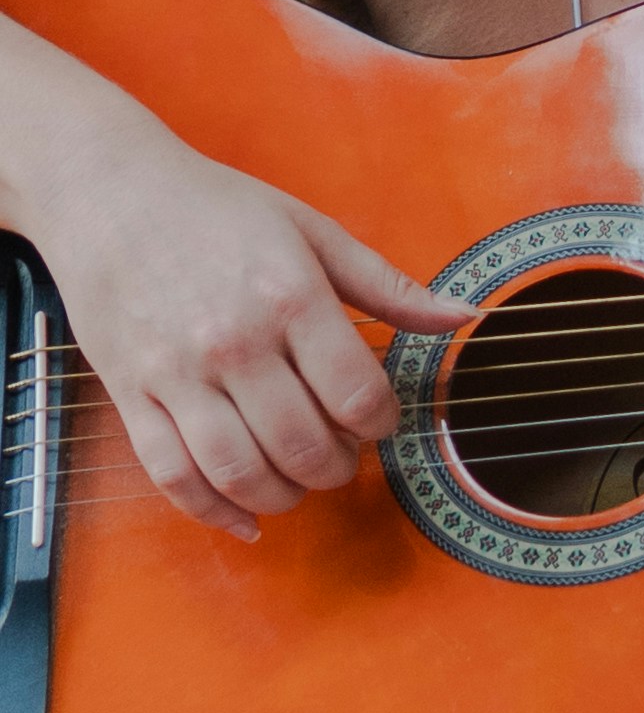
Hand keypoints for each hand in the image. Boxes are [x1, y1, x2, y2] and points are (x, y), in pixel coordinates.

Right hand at [39, 110, 461, 539]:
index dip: (382, 423)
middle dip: (338, 467)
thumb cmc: (217, 209)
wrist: (110, 193)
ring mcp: (176, 373)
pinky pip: (172, 474)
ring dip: (283, 496)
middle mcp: (233, 342)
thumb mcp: (313, 231)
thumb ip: (388, 286)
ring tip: (299, 482)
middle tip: (342, 456)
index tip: (378, 419)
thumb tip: (465, 317)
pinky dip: (211, 511)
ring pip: (239, 471)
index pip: (356, 395)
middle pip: (303, 445)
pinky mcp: (129, 394)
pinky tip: (243, 519)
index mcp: (290, 297)